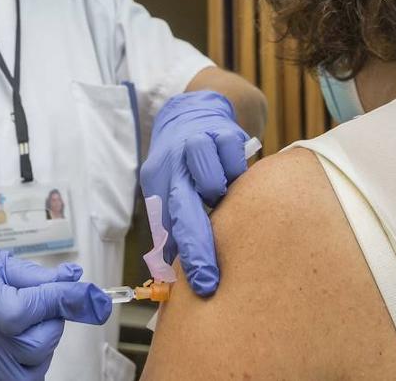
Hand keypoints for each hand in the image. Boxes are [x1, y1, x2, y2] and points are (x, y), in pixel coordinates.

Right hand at [0, 245, 110, 380]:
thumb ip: (38, 275)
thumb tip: (76, 278)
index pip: (46, 307)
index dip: (71, 299)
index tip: (94, 295)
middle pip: (48, 336)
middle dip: (48, 315)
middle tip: (24, 299)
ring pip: (40, 359)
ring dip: (39, 339)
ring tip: (12, 321)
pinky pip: (26, 376)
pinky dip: (29, 360)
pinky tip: (13, 342)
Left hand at [141, 90, 248, 295]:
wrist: (195, 109)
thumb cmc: (183, 162)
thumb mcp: (168, 187)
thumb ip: (172, 226)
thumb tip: (172, 273)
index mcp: (158, 179)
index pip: (165, 225)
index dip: (180, 258)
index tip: (196, 288)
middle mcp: (173, 162)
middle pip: (183, 209)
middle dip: (197, 247)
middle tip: (209, 280)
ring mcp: (197, 145)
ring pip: (212, 182)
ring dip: (219, 193)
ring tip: (219, 190)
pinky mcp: (223, 133)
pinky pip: (237, 164)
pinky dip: (237, 171)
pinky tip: (231, 168)